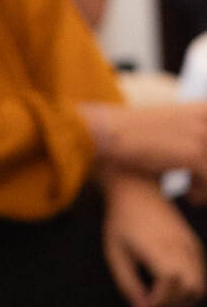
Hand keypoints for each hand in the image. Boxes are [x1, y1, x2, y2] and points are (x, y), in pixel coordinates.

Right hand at [82, 99, 206, 200]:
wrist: (109, 133)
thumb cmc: (133, 133)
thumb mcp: (167, 124)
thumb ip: (189, 132)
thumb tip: (196, 154)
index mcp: (202, 109)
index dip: (205, 160)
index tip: (200, 170)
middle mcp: (205, 119)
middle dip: (206, 171)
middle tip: (197, 184)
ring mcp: (201, 135)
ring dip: (205, 185)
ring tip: (193, 195)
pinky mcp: (193, 154)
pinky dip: (200, 192)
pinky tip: (189, 197)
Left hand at [101, 171, 206, 306]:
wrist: (136, 190)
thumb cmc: (121, 222)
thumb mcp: (115, 254)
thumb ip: (128, 285)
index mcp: (158, 248)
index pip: (171, 285)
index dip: (160, 303)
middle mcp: (180, 247)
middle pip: (193, 291)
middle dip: (175, 306)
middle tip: (155, 306)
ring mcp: (191, 245)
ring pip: (201, 286)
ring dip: (185, 300)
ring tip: (163, 300)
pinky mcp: (194, 244)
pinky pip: (201, 274)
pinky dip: (191, 288)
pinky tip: (172, 286)